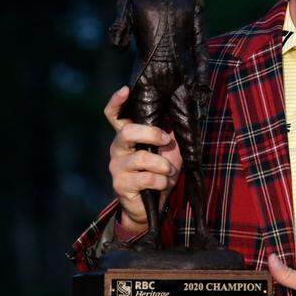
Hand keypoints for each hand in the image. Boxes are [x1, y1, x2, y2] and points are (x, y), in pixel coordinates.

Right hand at [104, 86, 181, 232]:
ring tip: (170, 172)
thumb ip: (170, 135)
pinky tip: (164, 183)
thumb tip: (181, 117)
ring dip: (163, 165)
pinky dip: (161, 181)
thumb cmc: (160, 173)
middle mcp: (118, 148)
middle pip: (128, 131)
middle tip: (167, 141)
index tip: (126, 89)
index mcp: (127, 136)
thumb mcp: (169, 152)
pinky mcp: (120, 184)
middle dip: (152, 134)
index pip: (114, 115)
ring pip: (142, 158)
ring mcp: (117, 166)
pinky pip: (146, 178)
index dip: (117, 101)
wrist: (151, 207)